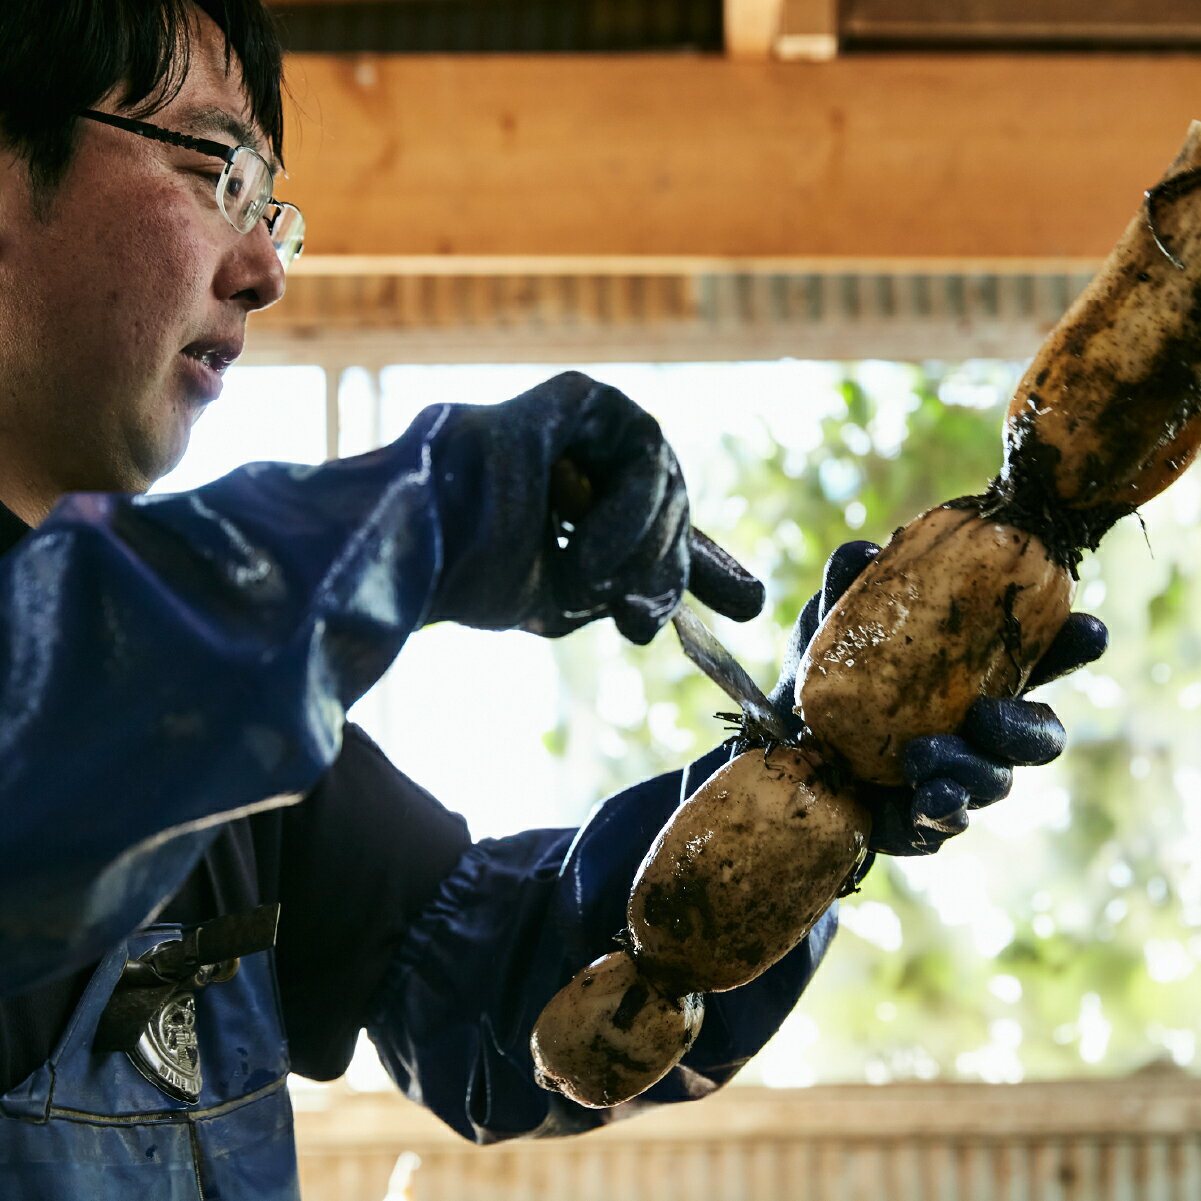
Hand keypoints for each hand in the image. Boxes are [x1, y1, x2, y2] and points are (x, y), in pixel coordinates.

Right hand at [426, 371, 763, 642]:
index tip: (749, 605)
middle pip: (671, 512)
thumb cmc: (482, 575)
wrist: (428, 542)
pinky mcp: (579, 397)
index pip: (661, 533)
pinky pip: (643, 446)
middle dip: (664, 571)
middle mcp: (586, 468)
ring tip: (587, 579)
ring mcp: (583, 431)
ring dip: (639, 549)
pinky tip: (585, 538)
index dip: (708, 568)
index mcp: (578, 513)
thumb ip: (645, 584)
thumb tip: (749, 598)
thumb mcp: (580, 596)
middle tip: (635, 616)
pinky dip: (627, 506)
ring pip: (666, 484)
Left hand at [770, 541, 1108, 856]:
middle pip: (1039, 734)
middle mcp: (980, 728)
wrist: (777, 747)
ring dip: (971, 770)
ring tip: (925, 755)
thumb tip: (860, 552)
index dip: (1074, 646)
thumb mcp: (827, 626)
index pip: (1043, 657)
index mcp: (978, 673)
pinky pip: (945, 824)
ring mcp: (958, 777)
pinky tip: (925, 802)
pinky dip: (940, 812)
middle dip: (1025, 727)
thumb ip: (845, 590)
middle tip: (986, 713)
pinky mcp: (922, 821)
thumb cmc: (825, 676)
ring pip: (995, 782)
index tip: (1087, 631)